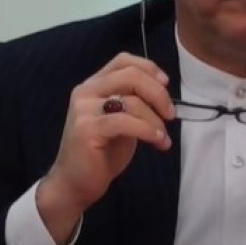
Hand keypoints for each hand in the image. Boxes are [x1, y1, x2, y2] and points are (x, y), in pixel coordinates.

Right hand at [36, 52, 174, 243]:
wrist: (75, 184)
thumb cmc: (100, 153)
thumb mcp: (121, 121)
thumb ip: (133, 103)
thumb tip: (164, 95)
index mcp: (93, 86)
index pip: (123, 61)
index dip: (148, 68)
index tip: (166, 84)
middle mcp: (86, 92)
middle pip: (131, 76)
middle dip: (158, 94)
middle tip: (170, 114)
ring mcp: (84, 109)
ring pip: (132, 100)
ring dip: (155, 119)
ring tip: (163, 137)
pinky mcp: (87, 129)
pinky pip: (126, 122)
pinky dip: (147, 130)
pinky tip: (157, 141)